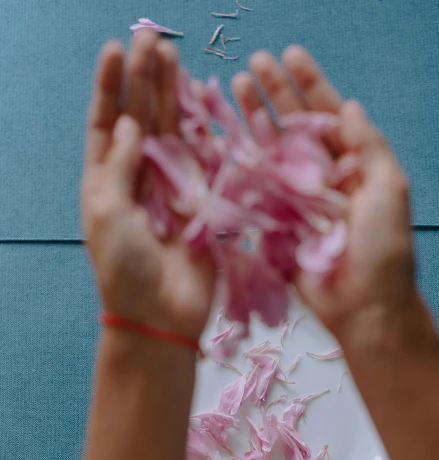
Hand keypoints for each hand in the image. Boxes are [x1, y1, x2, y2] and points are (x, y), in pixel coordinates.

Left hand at [82, 32, 214, 339]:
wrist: (162, 314)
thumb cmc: (125, 268)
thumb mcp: (108, 212)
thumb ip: (121, 165)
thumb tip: (130, 124)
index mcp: (107, 181)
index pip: (107, 123)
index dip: (111, 86)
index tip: (116, 49)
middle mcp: (139, 179)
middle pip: (142, 118)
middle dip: (145, 79)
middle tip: (152, 37)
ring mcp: (172, 188)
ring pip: (173, 131)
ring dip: (172, 95)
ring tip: (171, 55)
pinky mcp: (202, 201)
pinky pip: (202, 158)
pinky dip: (201, 129)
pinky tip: (199, 98)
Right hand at [232, 47, 415, 344]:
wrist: (364, 307)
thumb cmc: (383, 250)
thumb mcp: (388, 189)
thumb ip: (367, 145)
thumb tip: (347, 105)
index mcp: (353, 166)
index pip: (328, 115)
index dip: (309, 84)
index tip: (289, 55)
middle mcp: (323, 178)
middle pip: (294, 128)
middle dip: (275, 96)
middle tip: (253, 65)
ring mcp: (297, 202)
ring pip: (272, 153)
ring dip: (254, 121)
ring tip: (236, 91)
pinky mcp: (277, 227)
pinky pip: (257, 192)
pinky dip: (242, 166)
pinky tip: (227, 140)